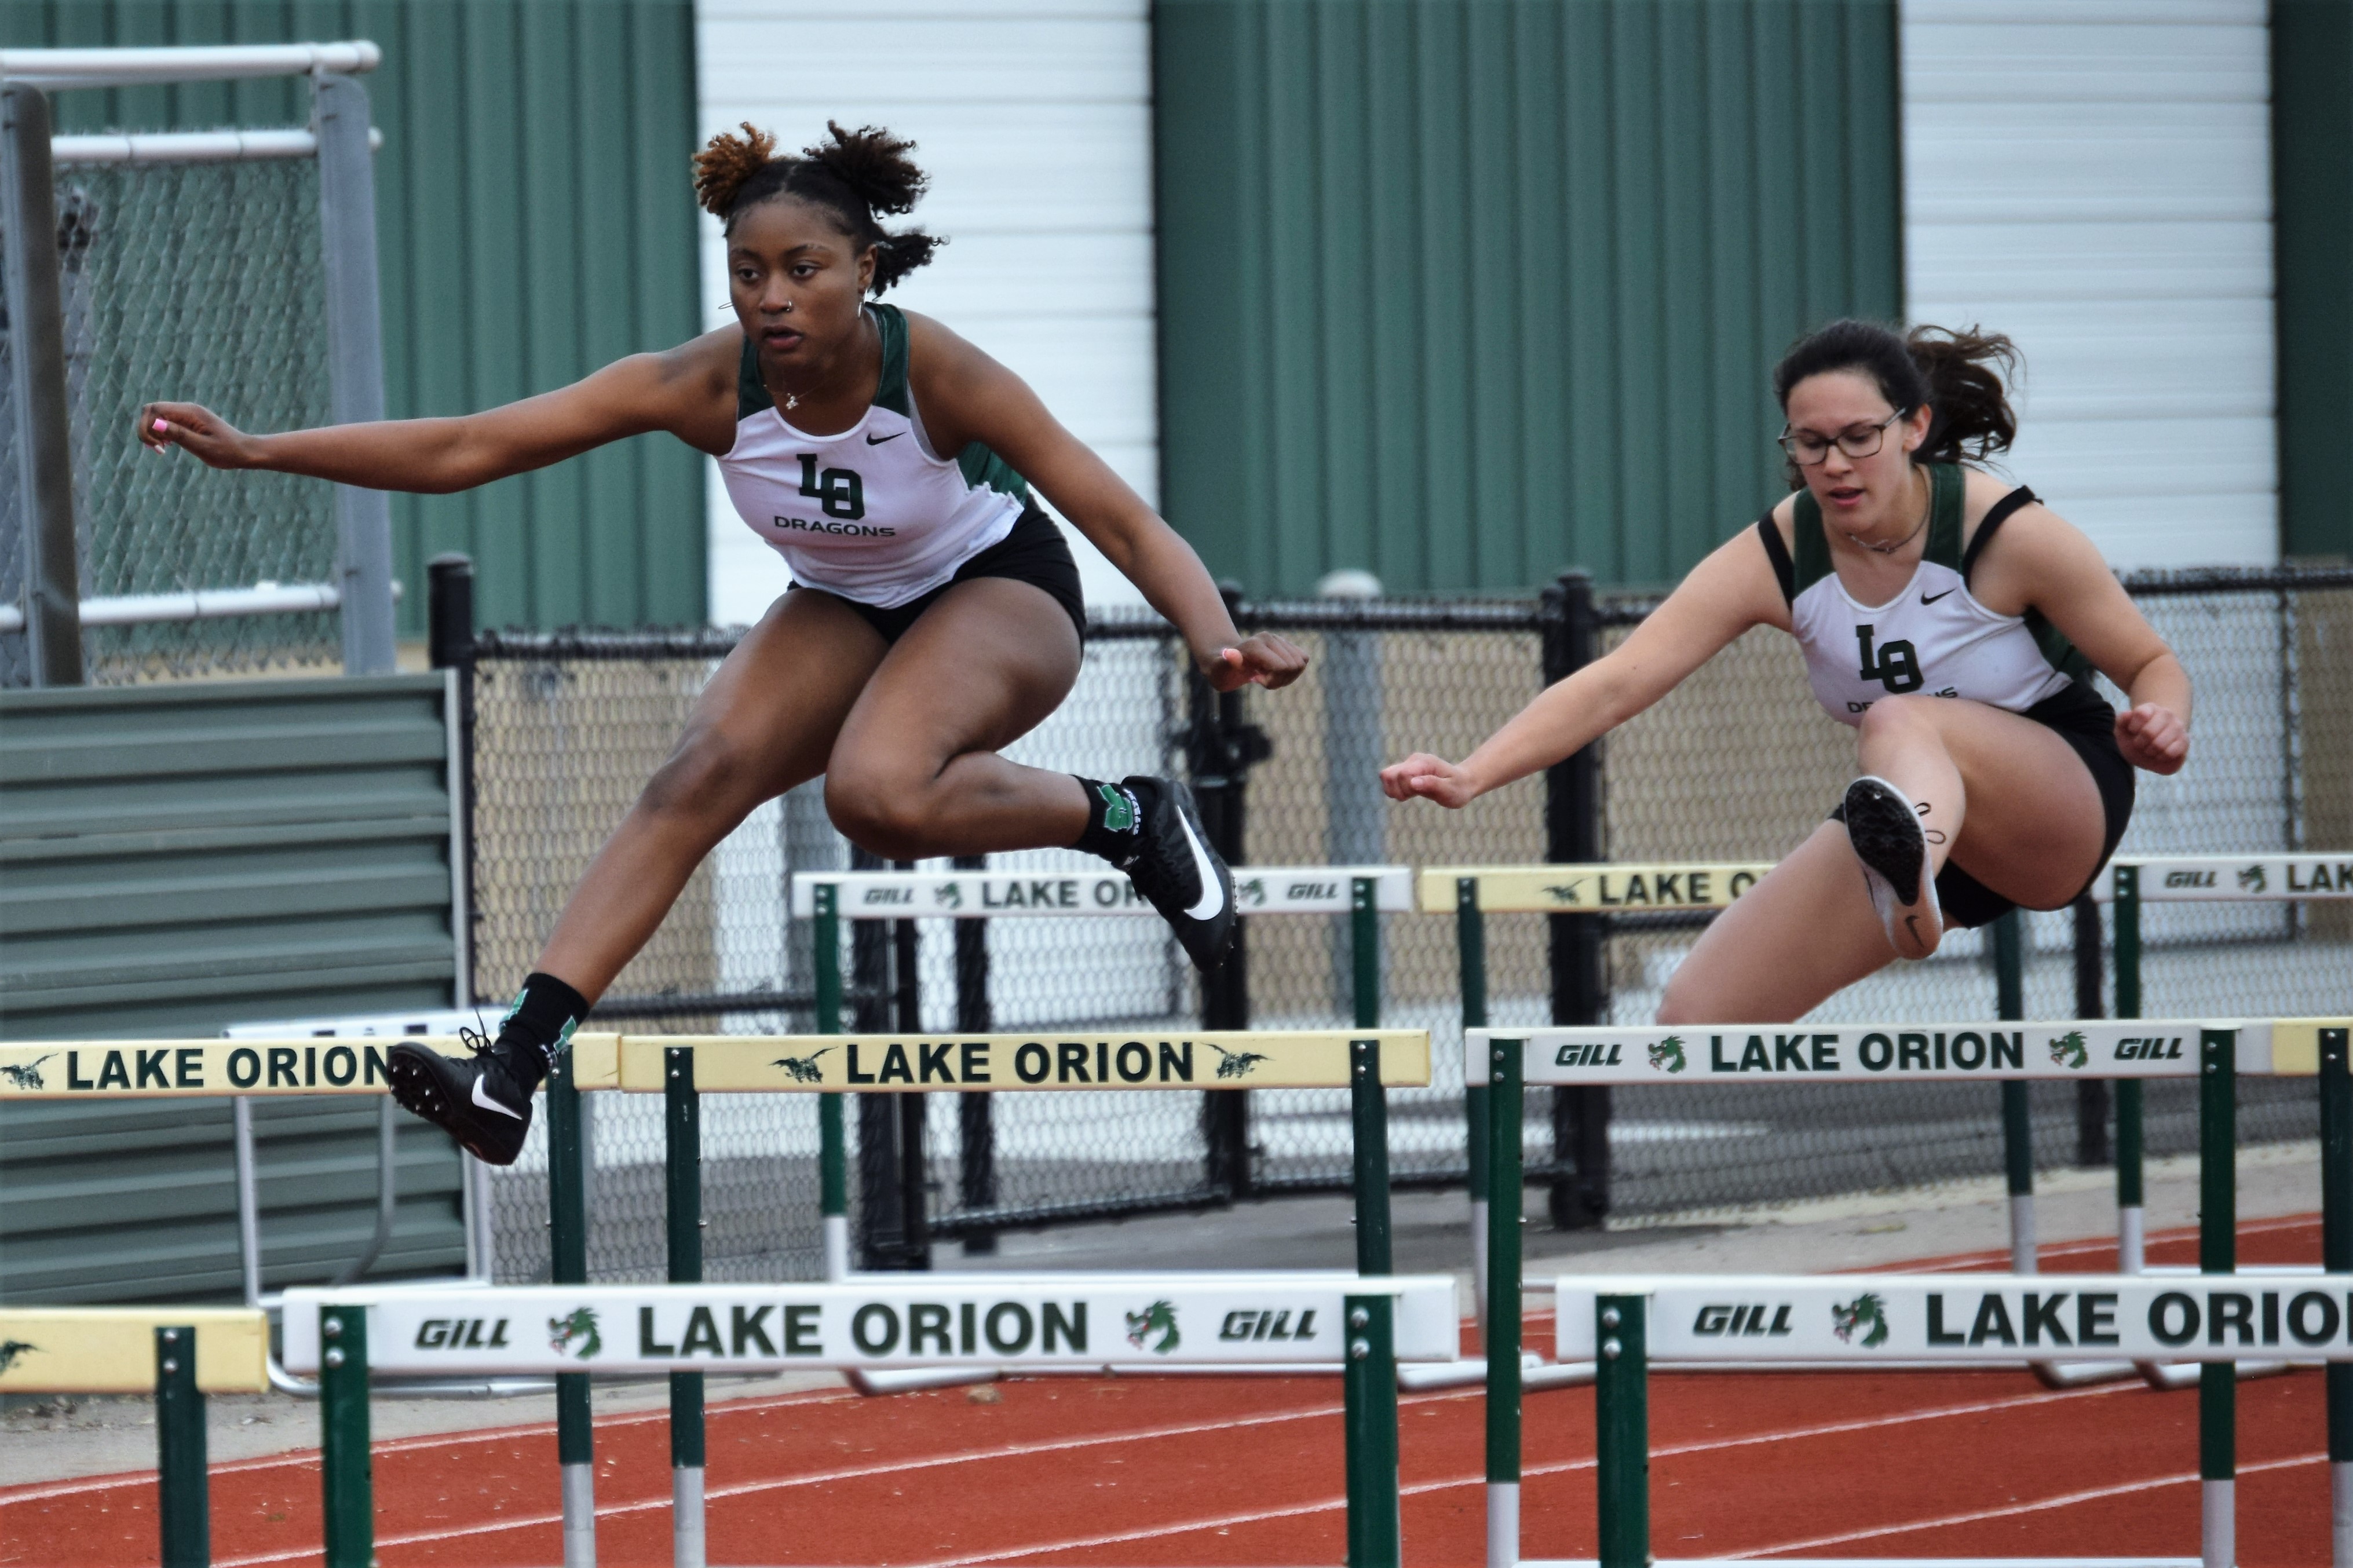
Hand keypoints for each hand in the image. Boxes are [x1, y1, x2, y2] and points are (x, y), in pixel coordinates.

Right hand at [137, 402, 257, 467]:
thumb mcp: (203, 446)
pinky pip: (165, 423)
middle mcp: (187, 410)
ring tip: (163, 449)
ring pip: (156, 417)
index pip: (154, 410)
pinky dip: (160, 434)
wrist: (245, 451)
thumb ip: (180, 435)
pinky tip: (166, 446)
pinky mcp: (187, 423)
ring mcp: (186, 415)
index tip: (158, 447)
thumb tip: (156, 424)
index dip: (148, 427)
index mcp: (190, 412)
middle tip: (159, 449)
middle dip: (147, 429)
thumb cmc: (228, 451)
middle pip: (151, 411)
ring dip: (153, 433)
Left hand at [1201, 632, 1306, 691]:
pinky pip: (1303, 659)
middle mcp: (1270, 638)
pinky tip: (1276, 672)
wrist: (1225, 660)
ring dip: (1286, 677)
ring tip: (1268, 675)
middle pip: (1294, 666)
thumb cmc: (1221, 669)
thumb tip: (1230, 653)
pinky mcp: (1286, 644)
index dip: (1272, 681)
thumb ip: (1227, 662)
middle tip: (1261, 678)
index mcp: (1256, 645)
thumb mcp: (1219, 670)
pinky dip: (1293, 672)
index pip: (1283, 667)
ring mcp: (1279, 640)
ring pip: (1301, 663)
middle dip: (1280, 680)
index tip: (1254, 679)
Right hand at [1380, 752, 1481, 808]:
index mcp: (1424, 763)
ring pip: (1386, 776)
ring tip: (1412, 795)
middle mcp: (1413, 761)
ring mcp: (1408, 765)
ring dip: (1394, 791)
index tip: (1419, 793)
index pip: (1401, 774)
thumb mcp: (1449, 790)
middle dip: (1398, 790)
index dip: (1406, 788)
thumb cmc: (1458, 788)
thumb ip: (1432, 784)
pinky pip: (1389, 780)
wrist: (1463, 783)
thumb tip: (1413, 782)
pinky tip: (1410, 793)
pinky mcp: (1405, 771)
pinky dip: (1395, 791)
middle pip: (1388, 774)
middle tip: (1414, 795)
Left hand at [2116, 702, 2187, 774]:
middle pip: (2148, 732)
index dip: (2133, 727)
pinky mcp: (2184, 741)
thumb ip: (2121, 721)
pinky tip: (2159, 754)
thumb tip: (2128, 714)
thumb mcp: (2122, 730)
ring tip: (2149, 749)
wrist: (2150, 748)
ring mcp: (2177, 727)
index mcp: (2150, 708)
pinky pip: (2171, 752)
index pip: (2141, 714)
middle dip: (2139, 743)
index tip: (2133, 731)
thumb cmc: (2134, 737)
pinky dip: (2161, 757)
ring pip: (2160, 744)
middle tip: (2140, 744)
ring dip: (2150, 751)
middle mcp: (2166, 714)